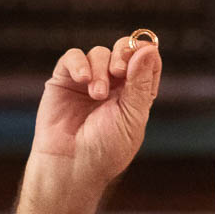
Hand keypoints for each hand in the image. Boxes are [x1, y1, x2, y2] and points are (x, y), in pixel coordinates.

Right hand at [29, 34, 163, 192]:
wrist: (72, 165)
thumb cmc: (106, 149)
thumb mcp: (132, 116)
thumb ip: (140, 82)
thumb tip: (150, 49)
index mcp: (136, 95)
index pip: (147, 62)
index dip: (146, 54)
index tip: (142, 57)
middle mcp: (114, 86)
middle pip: (123, 50)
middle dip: (123, 54)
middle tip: (119, 72)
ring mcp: (89, 81)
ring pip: (99, 53)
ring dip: (100, 69)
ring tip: (96, 94)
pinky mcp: (64, 80)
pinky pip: (73, 57)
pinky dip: (79, 64)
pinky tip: (82, 81)